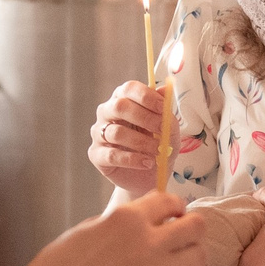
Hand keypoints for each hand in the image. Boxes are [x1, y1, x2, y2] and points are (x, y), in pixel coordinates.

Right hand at [13, 191, 204, 265]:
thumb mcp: (88, 228)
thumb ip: (119, 223)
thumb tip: (141, 222)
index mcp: (126, 217)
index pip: (170, 200)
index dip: (175, 208)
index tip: (172, 217)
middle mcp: (146, 239)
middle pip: (196, 226)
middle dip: (191, 230)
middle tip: (181, 240)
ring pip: (199, 256)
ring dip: (192, 258)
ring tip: (179, 265)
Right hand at [89, 80, 165, 195]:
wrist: (149, 176)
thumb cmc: (156, 146)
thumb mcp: (168, 129)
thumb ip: (165, 111)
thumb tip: (165, 89)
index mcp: (123, 99)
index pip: (129, 88)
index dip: (146, 96)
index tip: (163, 108)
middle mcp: (107, 113)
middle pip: (119, 106)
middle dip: (144, 117)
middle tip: (162, 130)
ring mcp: (99, 133)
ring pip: (116, 132)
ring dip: (141, 142)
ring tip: (158, 151)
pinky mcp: (96, 154)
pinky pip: (112, 155)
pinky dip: (133, 159)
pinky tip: (147, 163)